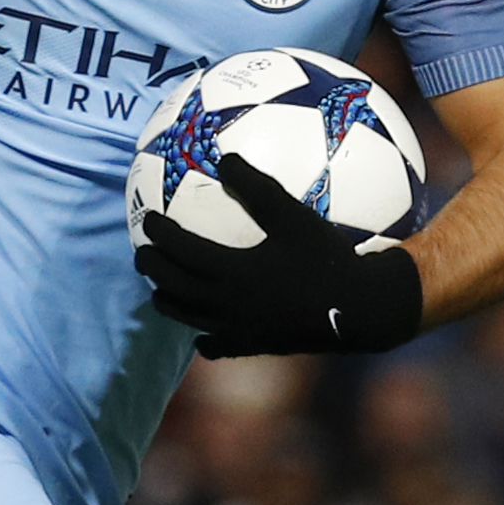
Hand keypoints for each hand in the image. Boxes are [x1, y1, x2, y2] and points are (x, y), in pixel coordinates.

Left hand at [134, 153, 422, 357]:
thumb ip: (257, 187)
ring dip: (170, 302)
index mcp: (233, 272)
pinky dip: (205, 338)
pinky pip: (219, 345)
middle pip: (175, 288)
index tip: (148, 221)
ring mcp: (240, 331)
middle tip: (142, 254)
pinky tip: (205, 333)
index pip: (182, 252)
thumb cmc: (328, 258)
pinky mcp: (256, 346)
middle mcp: (228, 306)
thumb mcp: (293, 216)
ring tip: (160, 291)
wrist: (360, 310)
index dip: (161, 236)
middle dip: (154, 270)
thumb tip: (225, 158)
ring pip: (190, 319)